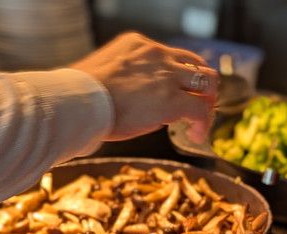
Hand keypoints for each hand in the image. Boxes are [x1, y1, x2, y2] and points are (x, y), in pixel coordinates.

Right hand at [72, 32, 217, 142]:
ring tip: (200, 121)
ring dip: (208, 102)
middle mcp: (157, 55)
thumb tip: (124, 95)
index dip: (180, 75)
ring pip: (207, 82)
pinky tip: (195, 135)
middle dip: (202, 86)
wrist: (78, 101)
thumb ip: (122, 76)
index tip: (178, 90)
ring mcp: (167, 76)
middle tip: (199, 104)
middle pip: (196, 64)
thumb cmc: (80, 94)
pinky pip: (201, 109)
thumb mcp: (103, 71)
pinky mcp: (173, 100)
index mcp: (138, 45)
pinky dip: (203, 123)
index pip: (171, 55)